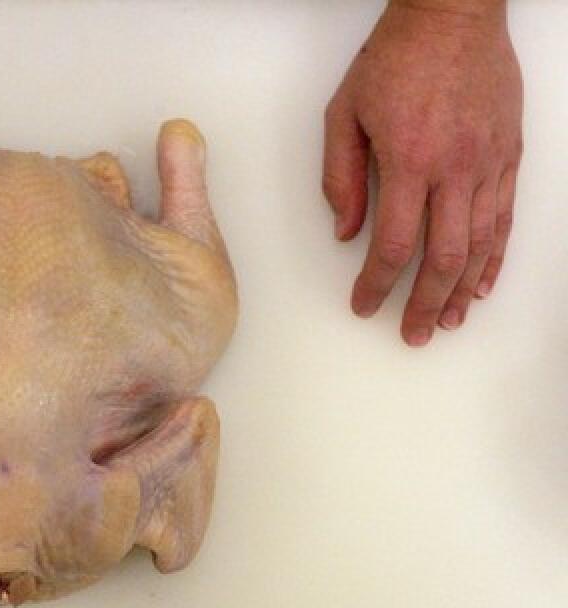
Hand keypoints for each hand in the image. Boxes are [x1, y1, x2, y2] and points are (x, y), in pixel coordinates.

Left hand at [322, 0, 521, 345]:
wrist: (453, 15)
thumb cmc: (394, 60)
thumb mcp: (344, 115)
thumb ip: (341, 178)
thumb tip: (346, 232)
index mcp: (408, 160)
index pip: (394, 244)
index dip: (377, 284)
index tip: (364, 305)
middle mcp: (455, 168)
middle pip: (443, 257)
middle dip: (425, 304)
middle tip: (413, 334)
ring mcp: (488, 163)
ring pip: (480, 244)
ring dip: (463, 290)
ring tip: (449, 321)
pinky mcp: (509, 154)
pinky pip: (505, 218)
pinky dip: (495, 257)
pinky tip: (482, 284)